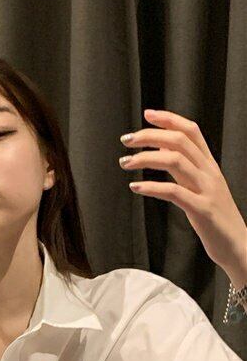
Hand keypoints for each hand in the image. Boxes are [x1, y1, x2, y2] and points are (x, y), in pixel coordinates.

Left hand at [120, 108, 246, 270]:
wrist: (238, 245)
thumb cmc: (215, 219)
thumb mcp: (201, 188)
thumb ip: (185, 168)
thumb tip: (162, 149)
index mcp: (209, 165)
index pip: (192, 131)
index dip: (170, 119)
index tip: (147, 114)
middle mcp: (209, 173)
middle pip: (179, 141)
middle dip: (150, 136)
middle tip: (126, 140)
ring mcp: (207, 190)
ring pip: (175, 161)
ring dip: (146, 158)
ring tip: (125, 162)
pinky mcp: (201, 209)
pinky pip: (174, 192)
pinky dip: (151, 188)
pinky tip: (135, 188)